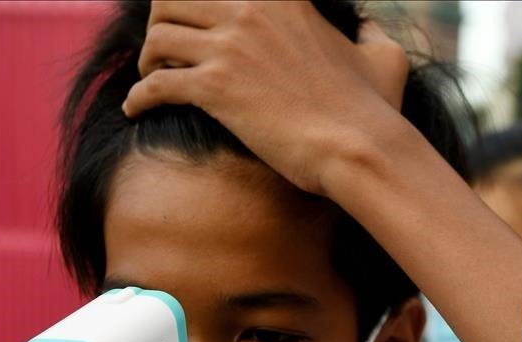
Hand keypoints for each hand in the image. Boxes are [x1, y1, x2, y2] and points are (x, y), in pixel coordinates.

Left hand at [123, 1, 409, 195]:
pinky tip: (137, 109)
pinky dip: (139, 97)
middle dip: (160, 24)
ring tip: (151, 79)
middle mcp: (251, 11)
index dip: (192, 3)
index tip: (187, 22)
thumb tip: (370, 29)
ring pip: (157, 38)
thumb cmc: (374, 111)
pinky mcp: (215, 88)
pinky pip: (155, 84)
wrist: (359, 147)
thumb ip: (371, 34)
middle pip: (171, 0)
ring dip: (148, 61)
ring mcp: (231, 47)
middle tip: (163, 51)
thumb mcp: (384, 59)